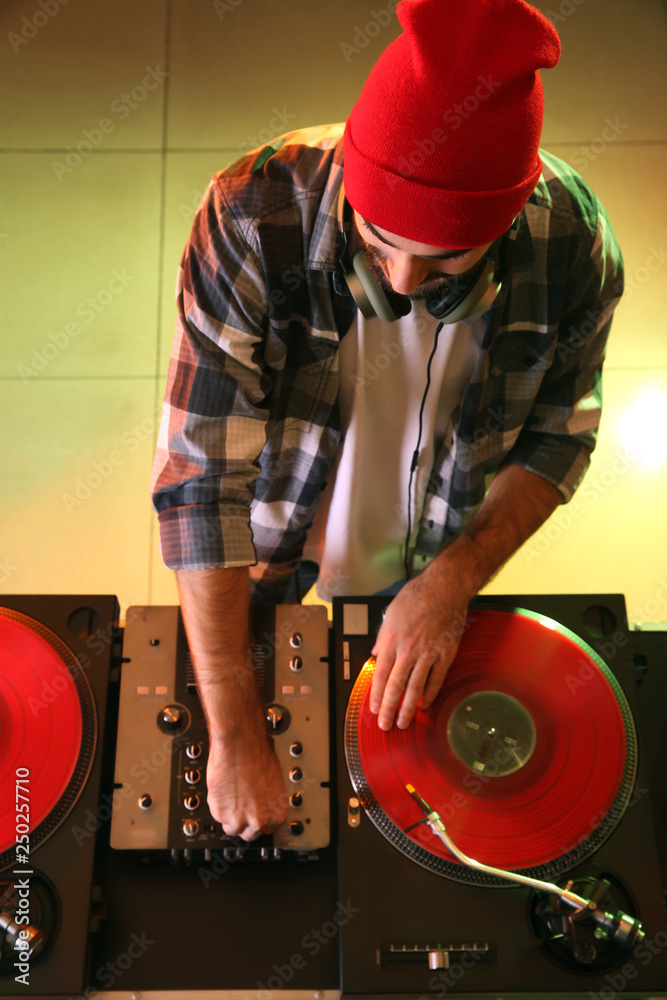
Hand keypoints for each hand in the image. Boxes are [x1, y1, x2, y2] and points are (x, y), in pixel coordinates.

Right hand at [205, 730, 288, 840]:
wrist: (239, 744)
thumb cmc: (257, 754)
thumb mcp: (273, 781)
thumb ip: (267, 800)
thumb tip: (263, 803)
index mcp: (277, 812)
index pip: (269, 830)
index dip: (259, 822)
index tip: (254, 818)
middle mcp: (259, 820)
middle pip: (250, 833)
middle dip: (244, 822)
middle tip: (240, 807)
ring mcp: (239, 819)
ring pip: (232, 828)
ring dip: (230, 816)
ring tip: (230, 797)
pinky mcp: (220, 813)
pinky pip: (218, 816)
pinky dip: (218, 806)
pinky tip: (223, 791)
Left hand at [370, 561, 468, 729]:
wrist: (443, 588)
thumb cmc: (416, 597)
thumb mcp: (390, 615)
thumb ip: (382, 638)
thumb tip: (376, 655)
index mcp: (391, 640)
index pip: (380, 674)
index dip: (376, 695)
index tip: (374, 709)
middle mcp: (408, 649)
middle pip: (395, 686)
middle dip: (388, 709)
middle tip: (385, 725)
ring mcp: (428, 653)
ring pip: (415, 687)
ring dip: (408, 708)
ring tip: (403, 722)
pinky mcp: (445, 653)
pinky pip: (436, 679)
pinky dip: (430, 694)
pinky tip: (425, 705)